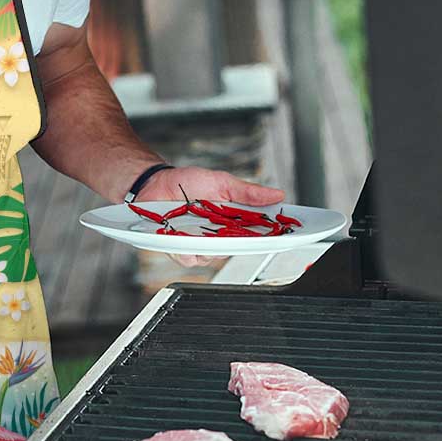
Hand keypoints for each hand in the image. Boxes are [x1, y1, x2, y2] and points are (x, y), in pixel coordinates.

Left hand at [138, 166, 285, 267]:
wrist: (155, 183)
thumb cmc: (187, 182)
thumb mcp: (221, 182)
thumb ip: (247, 192)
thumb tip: (277, 194)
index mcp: (232, 221)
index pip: (257, 233)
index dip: (273, 236)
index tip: (286, 234)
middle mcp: (218, 236)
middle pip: (237, 249)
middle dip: (241, 243)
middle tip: (241, 232)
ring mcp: (199, 244)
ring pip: (213, 257)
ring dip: (210, 245)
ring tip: (204, 229)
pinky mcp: (179, 249)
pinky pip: (188, 258)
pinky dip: (187, 250)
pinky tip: (184, 238)